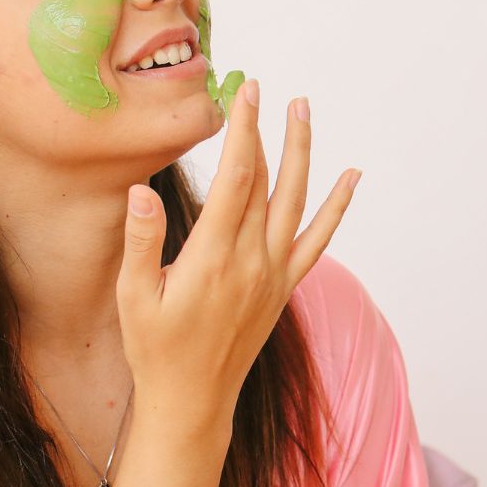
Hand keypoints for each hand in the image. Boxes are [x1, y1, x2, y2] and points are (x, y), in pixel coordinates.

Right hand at [116, 84, 357, 439]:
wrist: (194, 400)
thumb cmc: (156, 349)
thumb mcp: (134, 298)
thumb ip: (142, 242)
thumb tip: (142, 191)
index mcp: (213, 258)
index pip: (236, 179)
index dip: (242, 131)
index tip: (243, 92)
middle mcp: (252, 261)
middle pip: (267, 181)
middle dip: (265, 130)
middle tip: (263, 86)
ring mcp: (274, 273)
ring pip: (296, 201)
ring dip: (302, 153)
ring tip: (303, 110)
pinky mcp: (285, 285)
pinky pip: (319, 239)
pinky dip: (337, 206)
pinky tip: (352, 176)